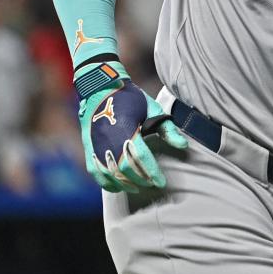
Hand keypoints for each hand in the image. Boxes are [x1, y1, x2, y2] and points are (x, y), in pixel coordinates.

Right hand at [77, 67, 187, 192]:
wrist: (100, 87)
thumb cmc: (129, 97)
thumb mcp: (151, 107)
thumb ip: (166, 128)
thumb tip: (183, 146)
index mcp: (126, 127)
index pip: (140, 156)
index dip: (151, 172)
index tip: (161, 182)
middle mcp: (109, 138)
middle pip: (125, 168)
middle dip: (141, 179)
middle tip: (152, 183)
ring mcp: (96, 144)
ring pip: (110, 173)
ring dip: (125, 184)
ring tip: (138, 186)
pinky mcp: (89, 147)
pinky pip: (96, 172)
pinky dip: (107, 182)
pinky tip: (119, 186)